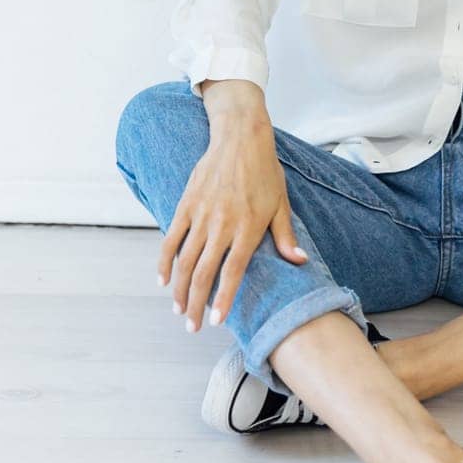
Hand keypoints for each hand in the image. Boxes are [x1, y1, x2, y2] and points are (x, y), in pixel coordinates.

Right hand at [156, 120, 308, 333]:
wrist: (240, 136)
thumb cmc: (265, 171)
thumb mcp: (281, 203)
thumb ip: (286, 236)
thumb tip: (300, 262)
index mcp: (248, 227)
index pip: (232, 272)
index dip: (223, 299)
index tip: (216, 321)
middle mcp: (223, 224)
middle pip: (204, 273)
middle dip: (196, 304)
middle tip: (192, 326)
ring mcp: (202, 213)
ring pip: (185, 260)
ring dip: (180, 288)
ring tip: (179, 309)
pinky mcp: (186, 203)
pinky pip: (172, 237)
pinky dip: (165, 260)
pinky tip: (163, 280)